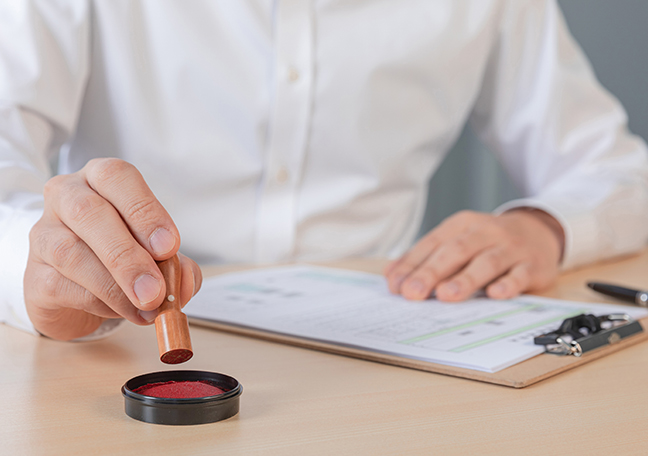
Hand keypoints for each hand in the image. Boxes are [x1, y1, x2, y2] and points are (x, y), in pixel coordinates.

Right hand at [24, 158, 202, 339]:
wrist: (78, 290)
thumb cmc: (124, 257)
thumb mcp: (159, 255)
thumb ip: (178, 266)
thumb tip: (182, 284)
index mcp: (101, 179)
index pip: (117, 177)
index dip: (145, 211)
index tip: (170, 246)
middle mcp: (67, 196)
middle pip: (89, 213)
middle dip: (127, 256)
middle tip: (155, 289)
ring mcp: (44, 234)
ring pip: (71, 252)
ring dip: (115, 286)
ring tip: (146, 307)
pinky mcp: (34, 275)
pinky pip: (63, 287)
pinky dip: (101, 303)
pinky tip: (124, 310)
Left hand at [384, 209, 563, 301]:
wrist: (539, 231)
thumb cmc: (488, 242)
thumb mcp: (458, 241)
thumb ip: (427, 258)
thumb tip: (392, 276)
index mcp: (461, 225)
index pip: (432, 244)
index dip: (412, 265)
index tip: (395, 285)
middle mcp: (485, 232)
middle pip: (455, 252)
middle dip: (431, 272)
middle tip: (413, 292)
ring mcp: (510, 248)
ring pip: (486, 262)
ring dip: (465, 279)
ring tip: (446, 295)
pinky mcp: (532, 265)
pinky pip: (520, 274)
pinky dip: (509, 284)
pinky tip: (496, 293)